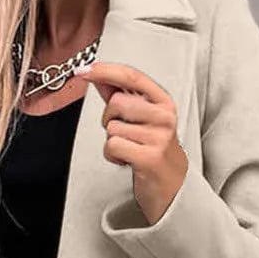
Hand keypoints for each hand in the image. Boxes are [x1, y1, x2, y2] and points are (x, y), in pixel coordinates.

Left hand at [76, 60, 187, 225]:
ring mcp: (158, 137)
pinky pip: (113, 146)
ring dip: (111, 140)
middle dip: (109, 119)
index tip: (84, 71)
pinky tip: (125, 160)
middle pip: (116, 103)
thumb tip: (99, 77)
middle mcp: (164, 116)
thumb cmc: (154, 151)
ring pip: (112, 127)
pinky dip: (112, 155)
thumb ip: (121, 96)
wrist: (173, 186)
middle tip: (122, 133)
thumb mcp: (141, 119)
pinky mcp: (149, 158)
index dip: (105, 71)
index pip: (131, 77)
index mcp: (163, 101)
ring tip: (128, 149)